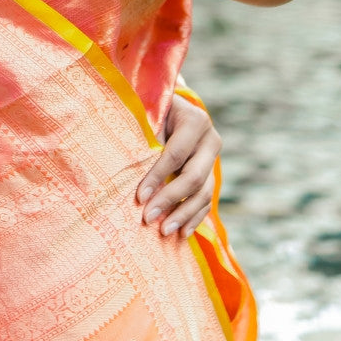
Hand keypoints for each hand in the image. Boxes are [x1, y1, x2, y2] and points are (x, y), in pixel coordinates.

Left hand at [136, 93, 220, 238]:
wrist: (172, 108)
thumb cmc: (153, 111)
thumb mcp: (149, 115)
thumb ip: (144, 135)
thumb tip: (127, 167)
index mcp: (195, 121)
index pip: (175, 154)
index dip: (158, 177)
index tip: (139, 197)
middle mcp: (210, 140)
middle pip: (194, 177)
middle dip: (171, 200)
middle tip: (148, 218)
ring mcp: (213, 159)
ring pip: (205, 192)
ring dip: (184, 214)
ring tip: (165, 231)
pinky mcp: (211, 174)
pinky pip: (207, 200)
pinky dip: (195, 217)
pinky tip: (183, 232)